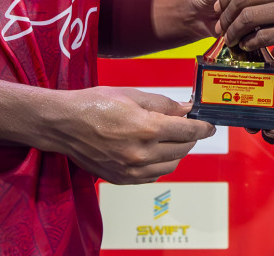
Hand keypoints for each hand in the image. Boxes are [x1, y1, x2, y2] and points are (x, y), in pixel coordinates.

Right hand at [49, 87, 214, 183]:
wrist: (64, 124)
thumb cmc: (94, 104)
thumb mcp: (131, 95)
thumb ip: (162, 103)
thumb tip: (185, 109)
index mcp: (146, 128)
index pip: (187, 131)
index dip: (202, 127)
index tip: (209, 125)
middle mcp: (141, 154)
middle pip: (182, 149)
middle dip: (190, 137)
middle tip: (189, 127)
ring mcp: (131, 170)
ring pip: (170, 165)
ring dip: (177, 152)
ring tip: (172, 139)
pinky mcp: (122, 179)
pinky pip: (153, 176)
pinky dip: (161, 164)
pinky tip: (156, 152)